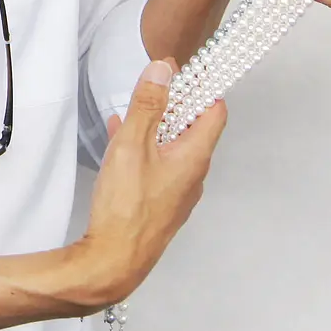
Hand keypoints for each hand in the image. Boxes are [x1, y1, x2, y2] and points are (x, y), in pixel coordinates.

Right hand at [76, 60, 227, 305]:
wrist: (114, 260)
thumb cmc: (125, 206)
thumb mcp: (132, 145)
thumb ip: (147, 105)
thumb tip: (163, 70)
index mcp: (195, 157)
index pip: (215, 112)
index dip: (203, 88)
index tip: (182, 72)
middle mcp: (194, 175)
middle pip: (194, 129)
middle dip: (175, 104)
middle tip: (152, 87)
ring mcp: (179, 192)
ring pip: (174, 148)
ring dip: (157, 126)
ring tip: (132, 111)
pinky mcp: (161, 204)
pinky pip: (160, 166)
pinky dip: (146, 148)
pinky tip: (120, 141)